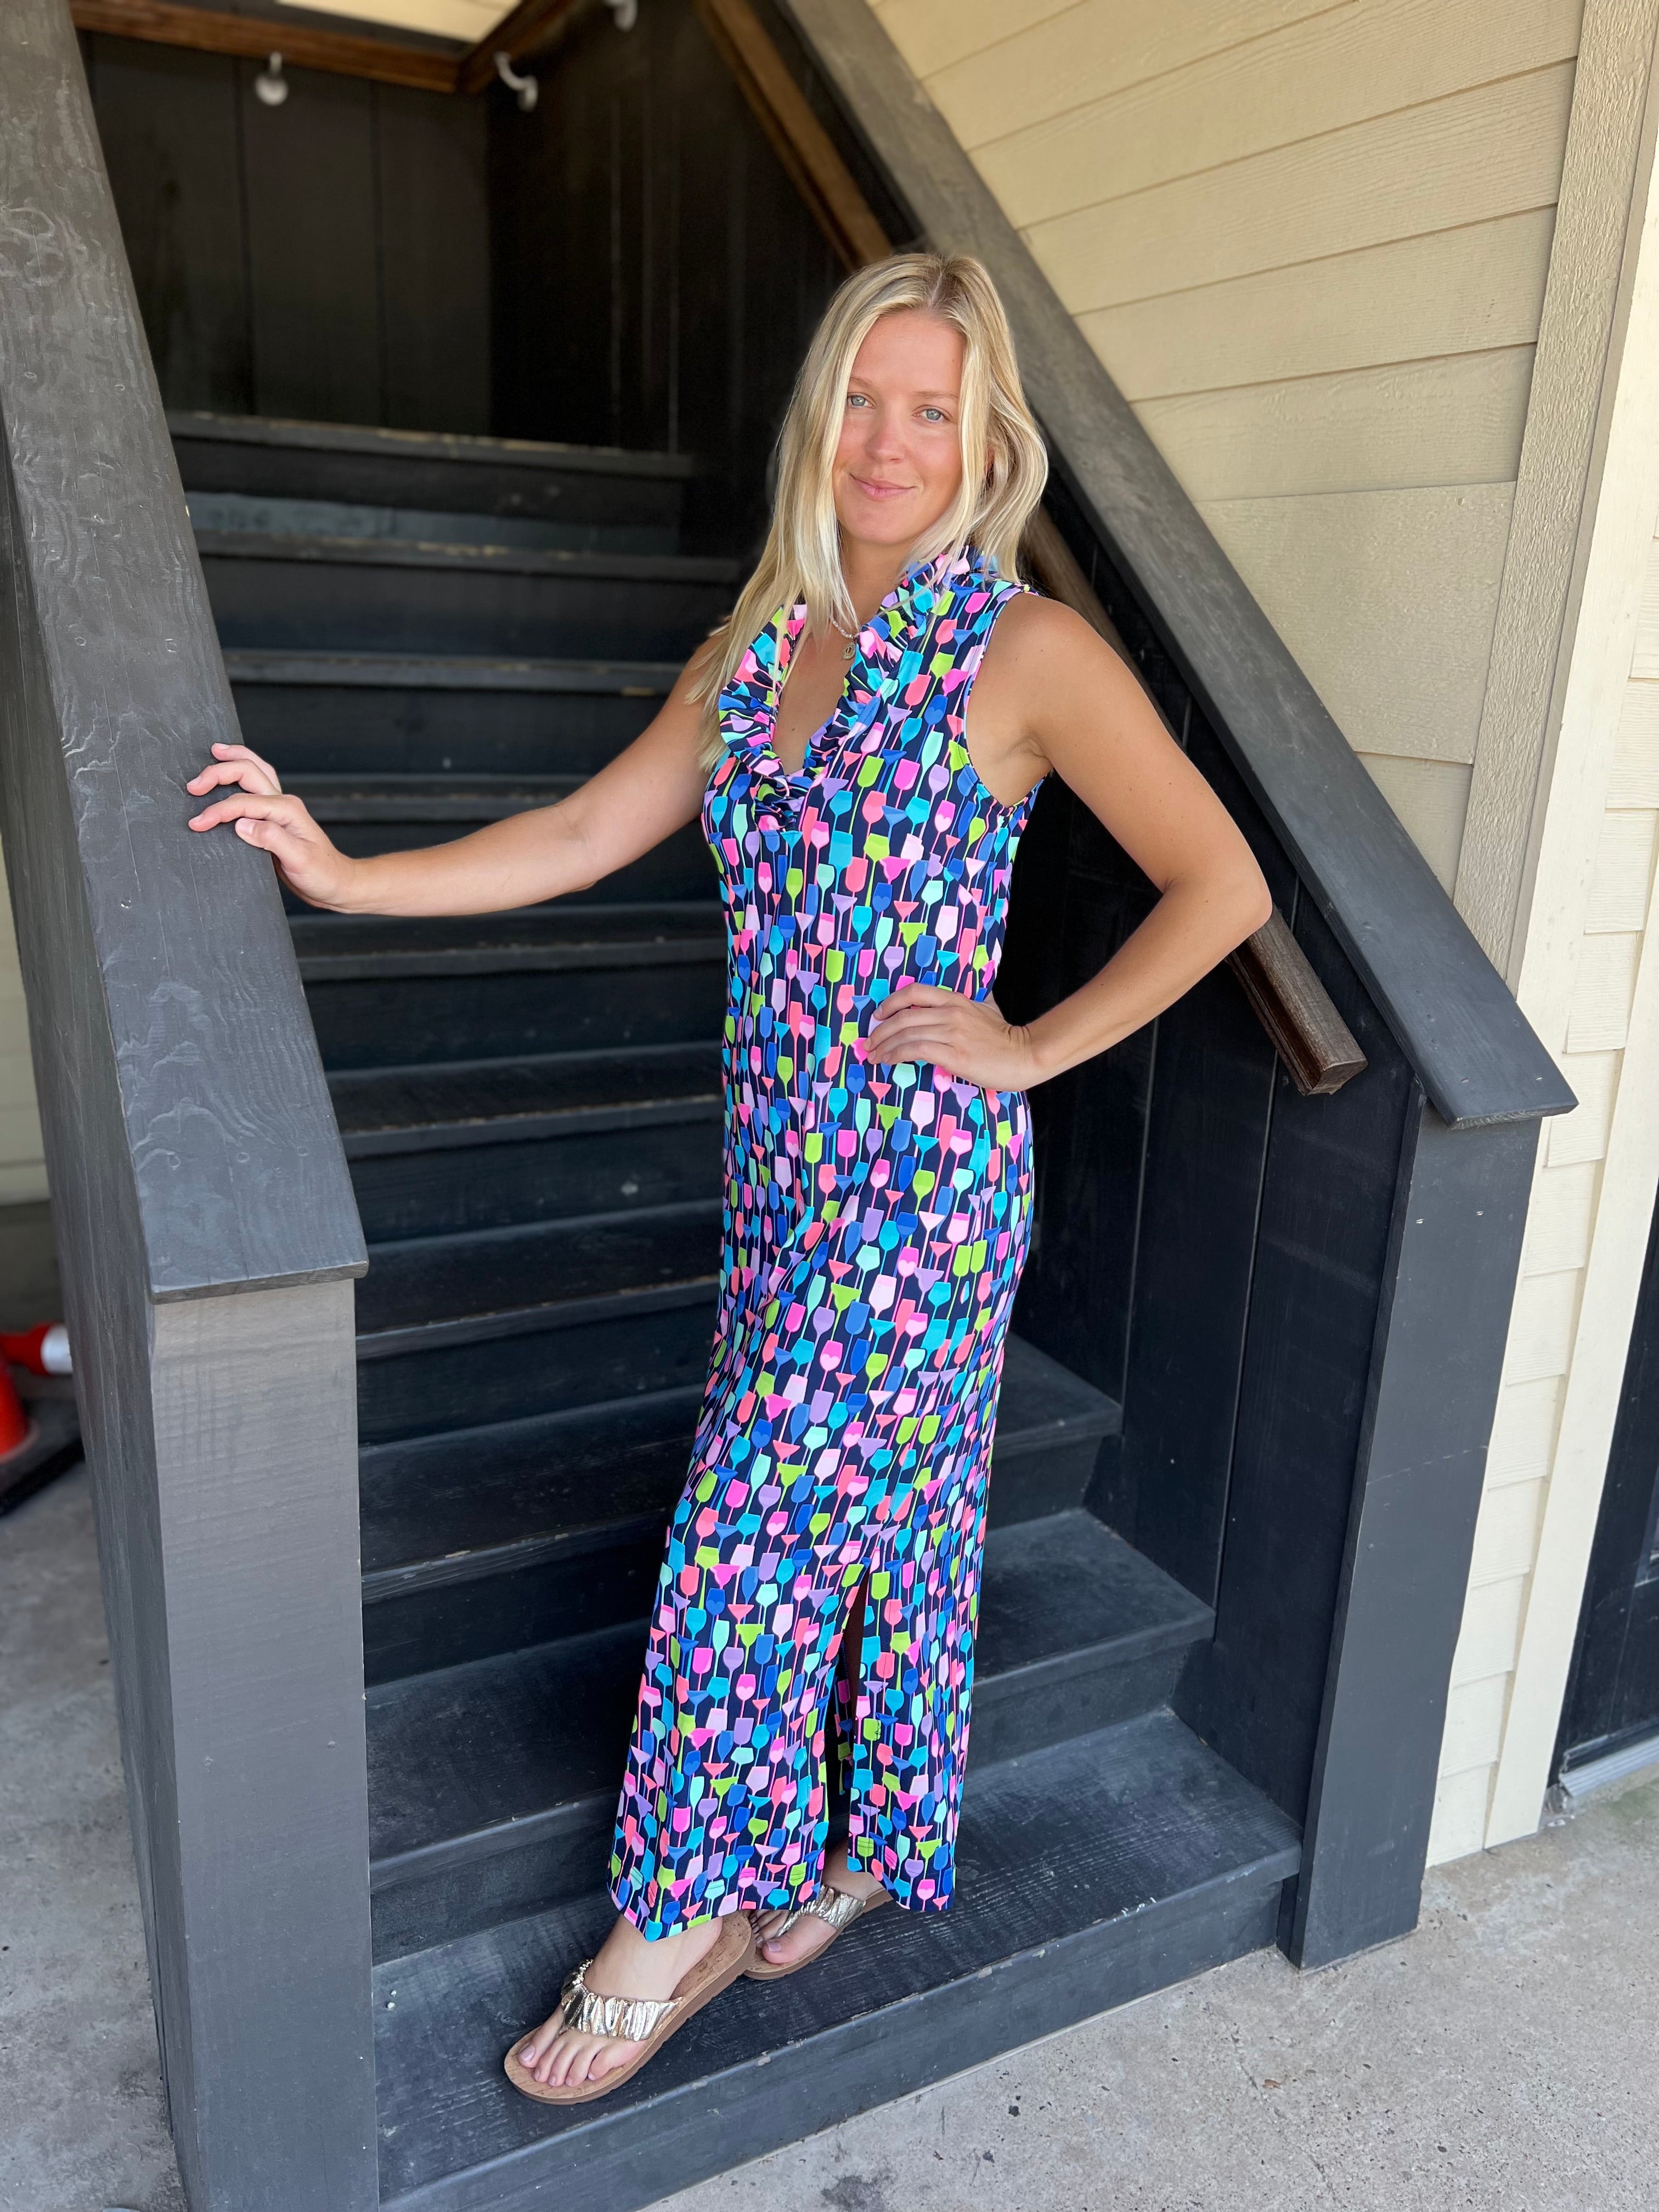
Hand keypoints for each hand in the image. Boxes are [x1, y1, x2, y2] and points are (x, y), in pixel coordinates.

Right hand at [186, 743, 356, 909]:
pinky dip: (239, 775)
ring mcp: (280, 807)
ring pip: (254, 771)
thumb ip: (271, 839)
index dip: (217, 811)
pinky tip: (230, 772)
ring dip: (232, 761)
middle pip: (248, 771)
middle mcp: (283, 803)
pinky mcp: (275, 817)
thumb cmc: (322, 874)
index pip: (243, 802)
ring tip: (214, 752)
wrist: (337, 884)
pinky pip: (254, 786)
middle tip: (193, 786)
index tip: (197, 823)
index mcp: (287, 810)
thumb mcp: (299, 860)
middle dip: (218, 773)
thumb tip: (241, 824)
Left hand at [861, 981, 1044, 1091]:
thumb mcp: (988, 1009)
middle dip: (880, 1030)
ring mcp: (952, 1033)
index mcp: (956, 1000)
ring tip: (873, 1056)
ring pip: (906, 1033)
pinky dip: (897, 1055)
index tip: (878, 1015)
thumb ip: (972, 1003)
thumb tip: (967, 999)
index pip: (914, 992)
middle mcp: (950, 1013)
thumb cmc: (1005, 1037)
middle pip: (903, 1016)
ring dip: (884, 1045)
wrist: (1024, 1055)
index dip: (891, 1002)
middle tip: (868, 1043)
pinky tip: (889, 1061)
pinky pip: (916, 1050)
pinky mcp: (954, 1054)